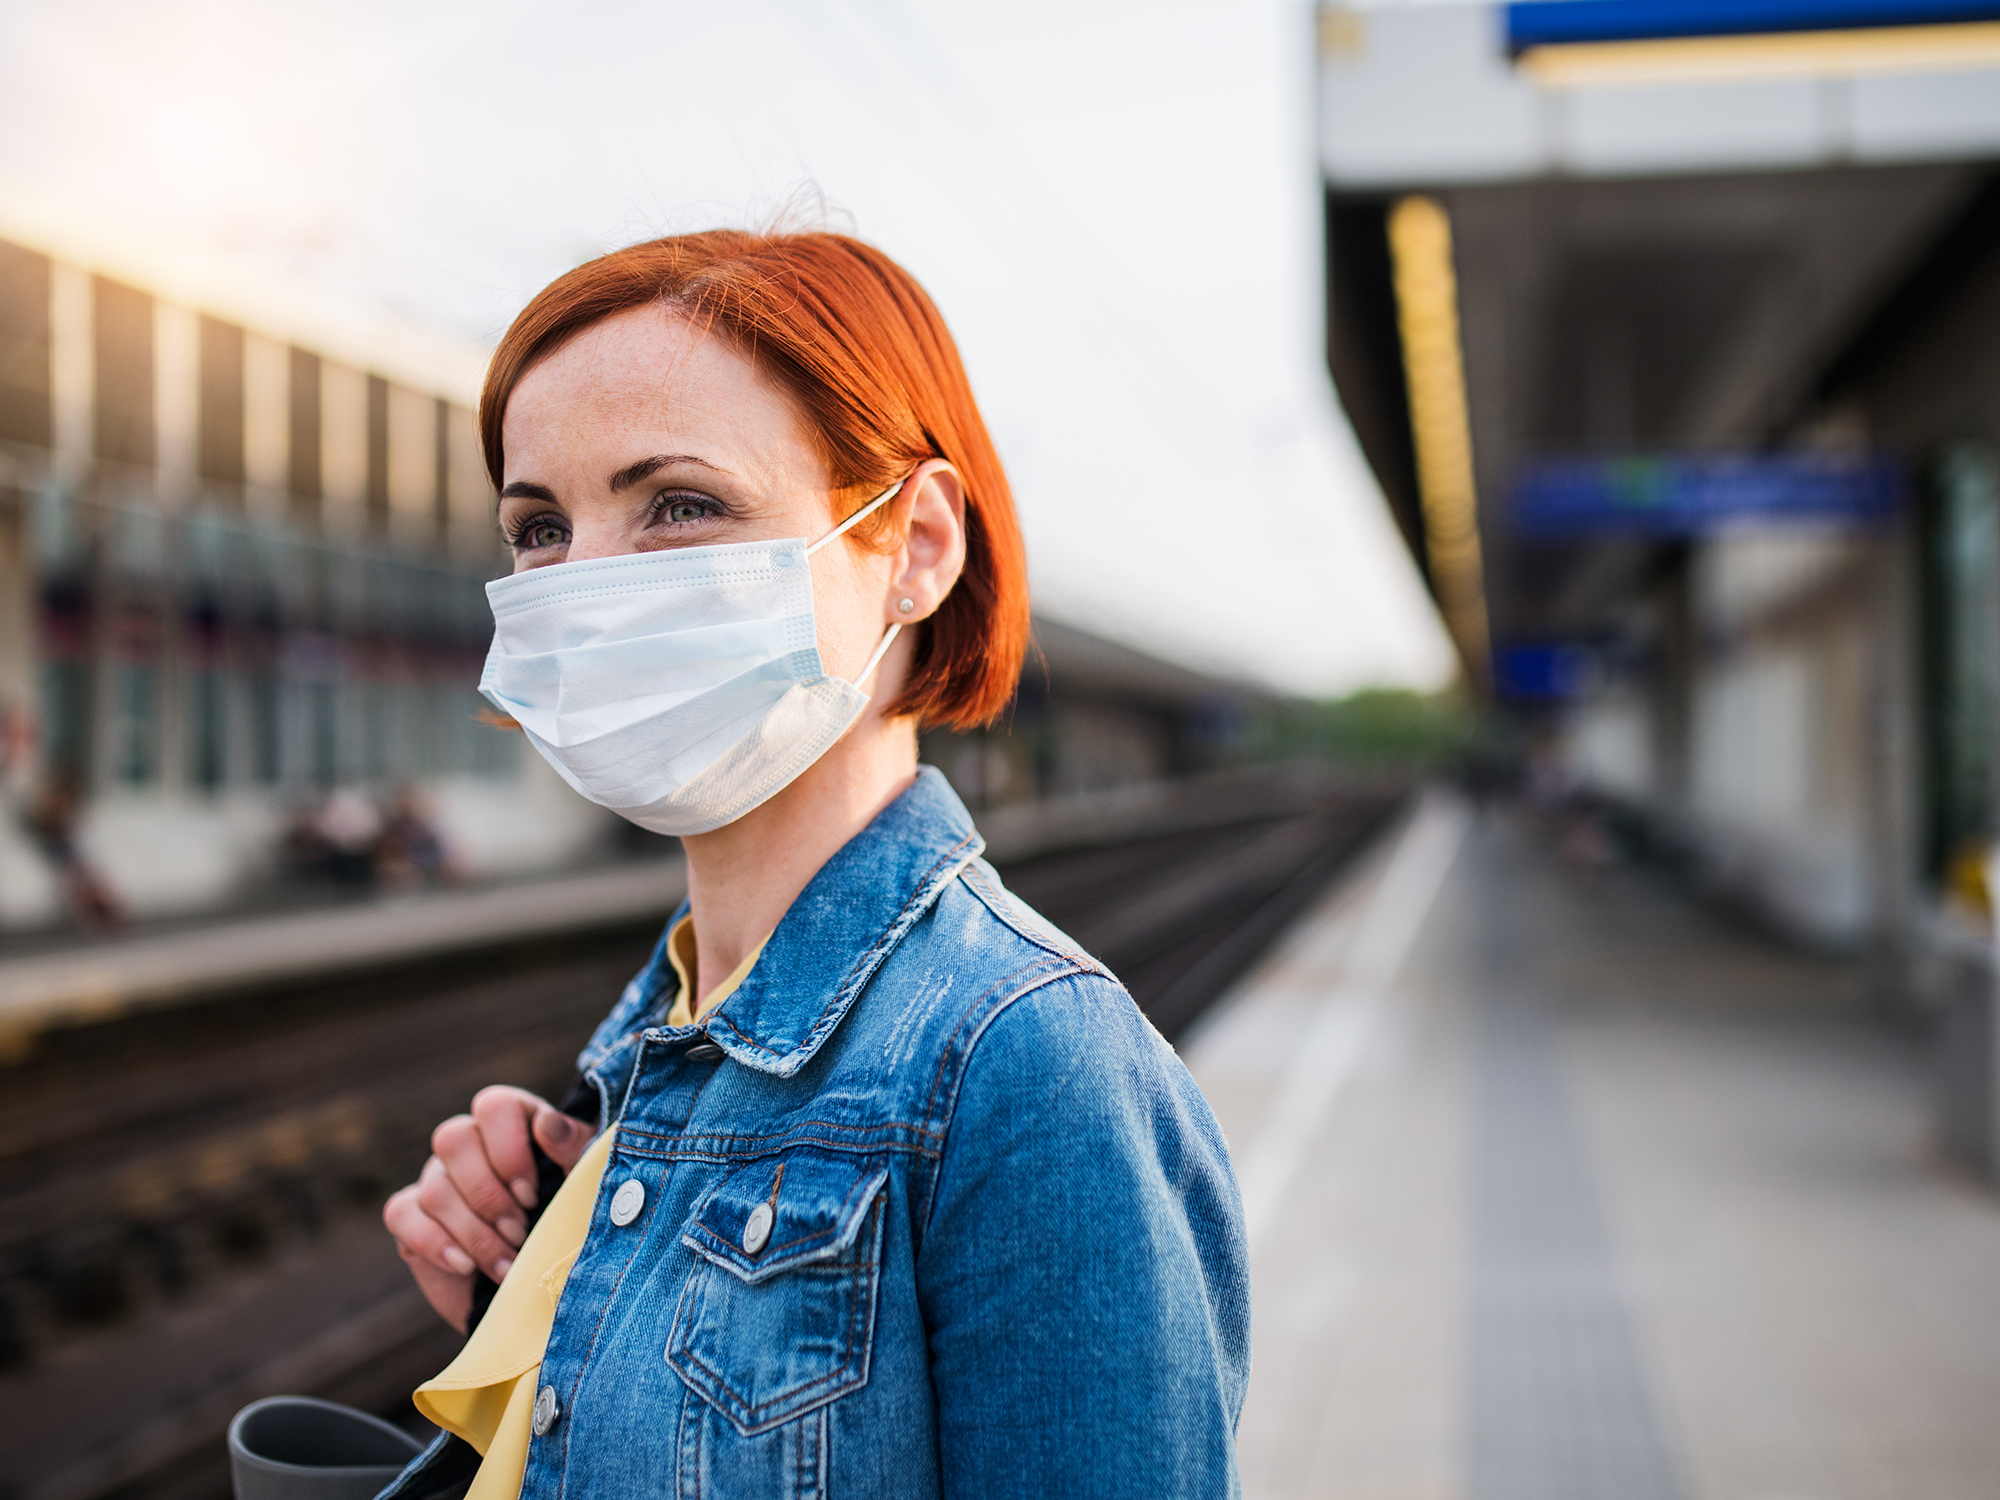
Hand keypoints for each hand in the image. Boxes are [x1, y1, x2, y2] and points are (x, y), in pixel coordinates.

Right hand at [383, 1085, 597, 1330]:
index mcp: (512, 1120)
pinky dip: (435, 1244)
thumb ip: (573, 1148)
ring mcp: (434, 1176)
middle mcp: (468, 1142)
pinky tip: (466, 1266)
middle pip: (453, 1139)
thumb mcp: (584, 1183)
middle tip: (519, 1233)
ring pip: (434, 1189)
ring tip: (506, 1264)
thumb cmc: (569, 1219)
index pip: (494, 1106)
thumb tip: (546, 1124)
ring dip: (474, 1234)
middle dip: (489, 1196)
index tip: (531, 1195)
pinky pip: (402, 1215)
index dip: (509, 1150)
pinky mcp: (409, 1216)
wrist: (539, 1284)